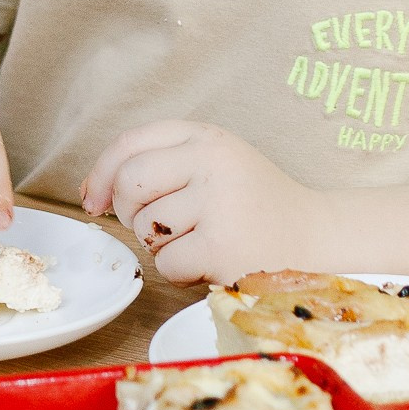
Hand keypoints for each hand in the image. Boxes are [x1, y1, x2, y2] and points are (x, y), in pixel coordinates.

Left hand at [83, 120, 318, 285]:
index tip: (94, 200)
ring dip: (162, 247)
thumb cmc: (254, 205)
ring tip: (199, 242)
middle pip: (130, 183)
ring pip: (147, 229)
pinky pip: (166, 265)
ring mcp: (218, 201)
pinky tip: (210, 262)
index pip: (132, 142)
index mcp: (206, 136)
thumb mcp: (215, 165)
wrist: (315, 238)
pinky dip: (180, 273)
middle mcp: (212, 160)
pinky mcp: (222, 245)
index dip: (102, 172)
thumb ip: (163, 165)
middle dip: (131, 213)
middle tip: (157, 229)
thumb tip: (94, 192)